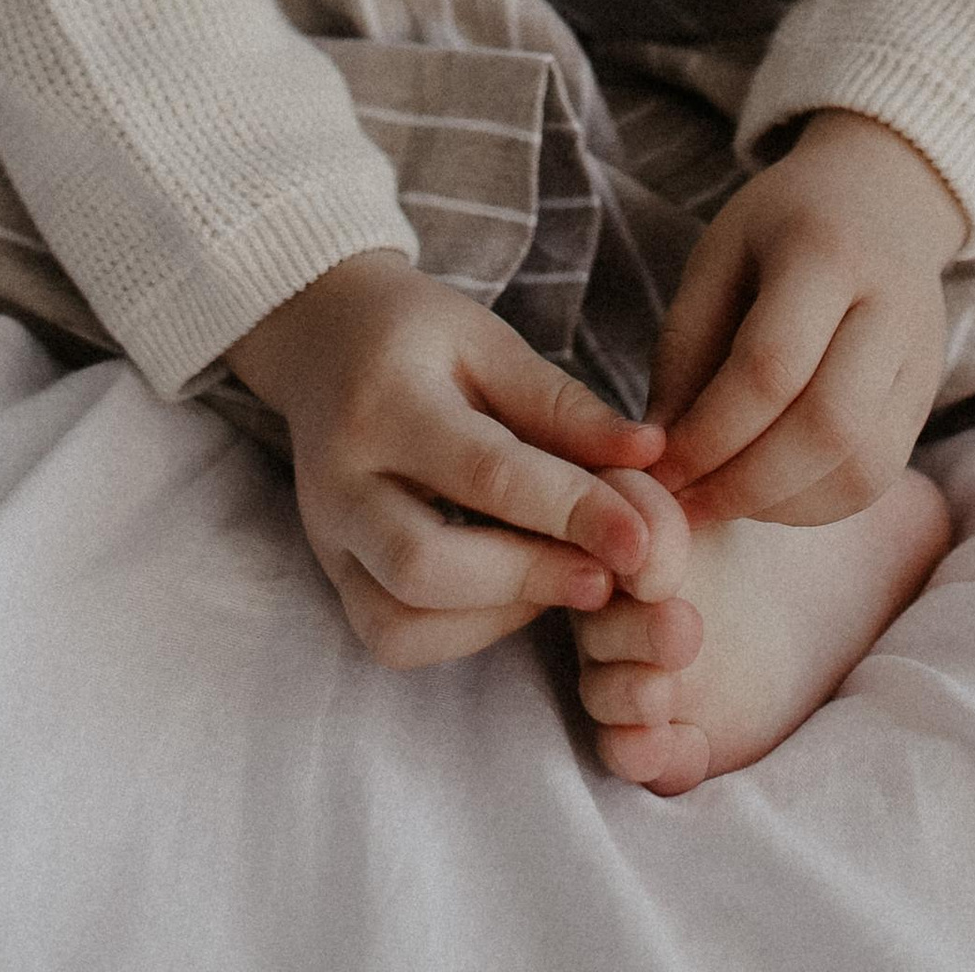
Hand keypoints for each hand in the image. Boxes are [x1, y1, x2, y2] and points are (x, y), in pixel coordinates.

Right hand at [228, 252, 672, 670]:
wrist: (323, 343)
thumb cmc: (420, 339)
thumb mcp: (491, 343)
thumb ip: (565, 406)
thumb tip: (651, 455)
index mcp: (385, 402)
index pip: (484, 473)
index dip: (571, 511)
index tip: (643, 540)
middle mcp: (341, 480)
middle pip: (426, 564)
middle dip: (530, 577)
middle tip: (611, 575)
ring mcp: (328, 537)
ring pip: (400, 619)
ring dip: (500, 615)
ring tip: (567, 579)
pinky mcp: (332, 575)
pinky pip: (391, 636)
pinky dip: (464, 633)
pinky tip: (514, 594)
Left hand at [644, 111, 966, 531]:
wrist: (883, 197)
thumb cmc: (783, 225)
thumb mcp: (718, 255)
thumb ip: (685, 348)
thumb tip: (659, 450)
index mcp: (826, 251)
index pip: (771, 366)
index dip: (710, 433)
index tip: (660, 469)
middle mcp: (890, 307)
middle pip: (827, 426)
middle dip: (746, 484)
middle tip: (686, 503)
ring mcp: (921, 358)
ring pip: (862, 466)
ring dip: (782, 503)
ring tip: (723, 498)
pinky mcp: (928, 400)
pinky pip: (878, 476)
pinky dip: (816, 502)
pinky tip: (768, 493)